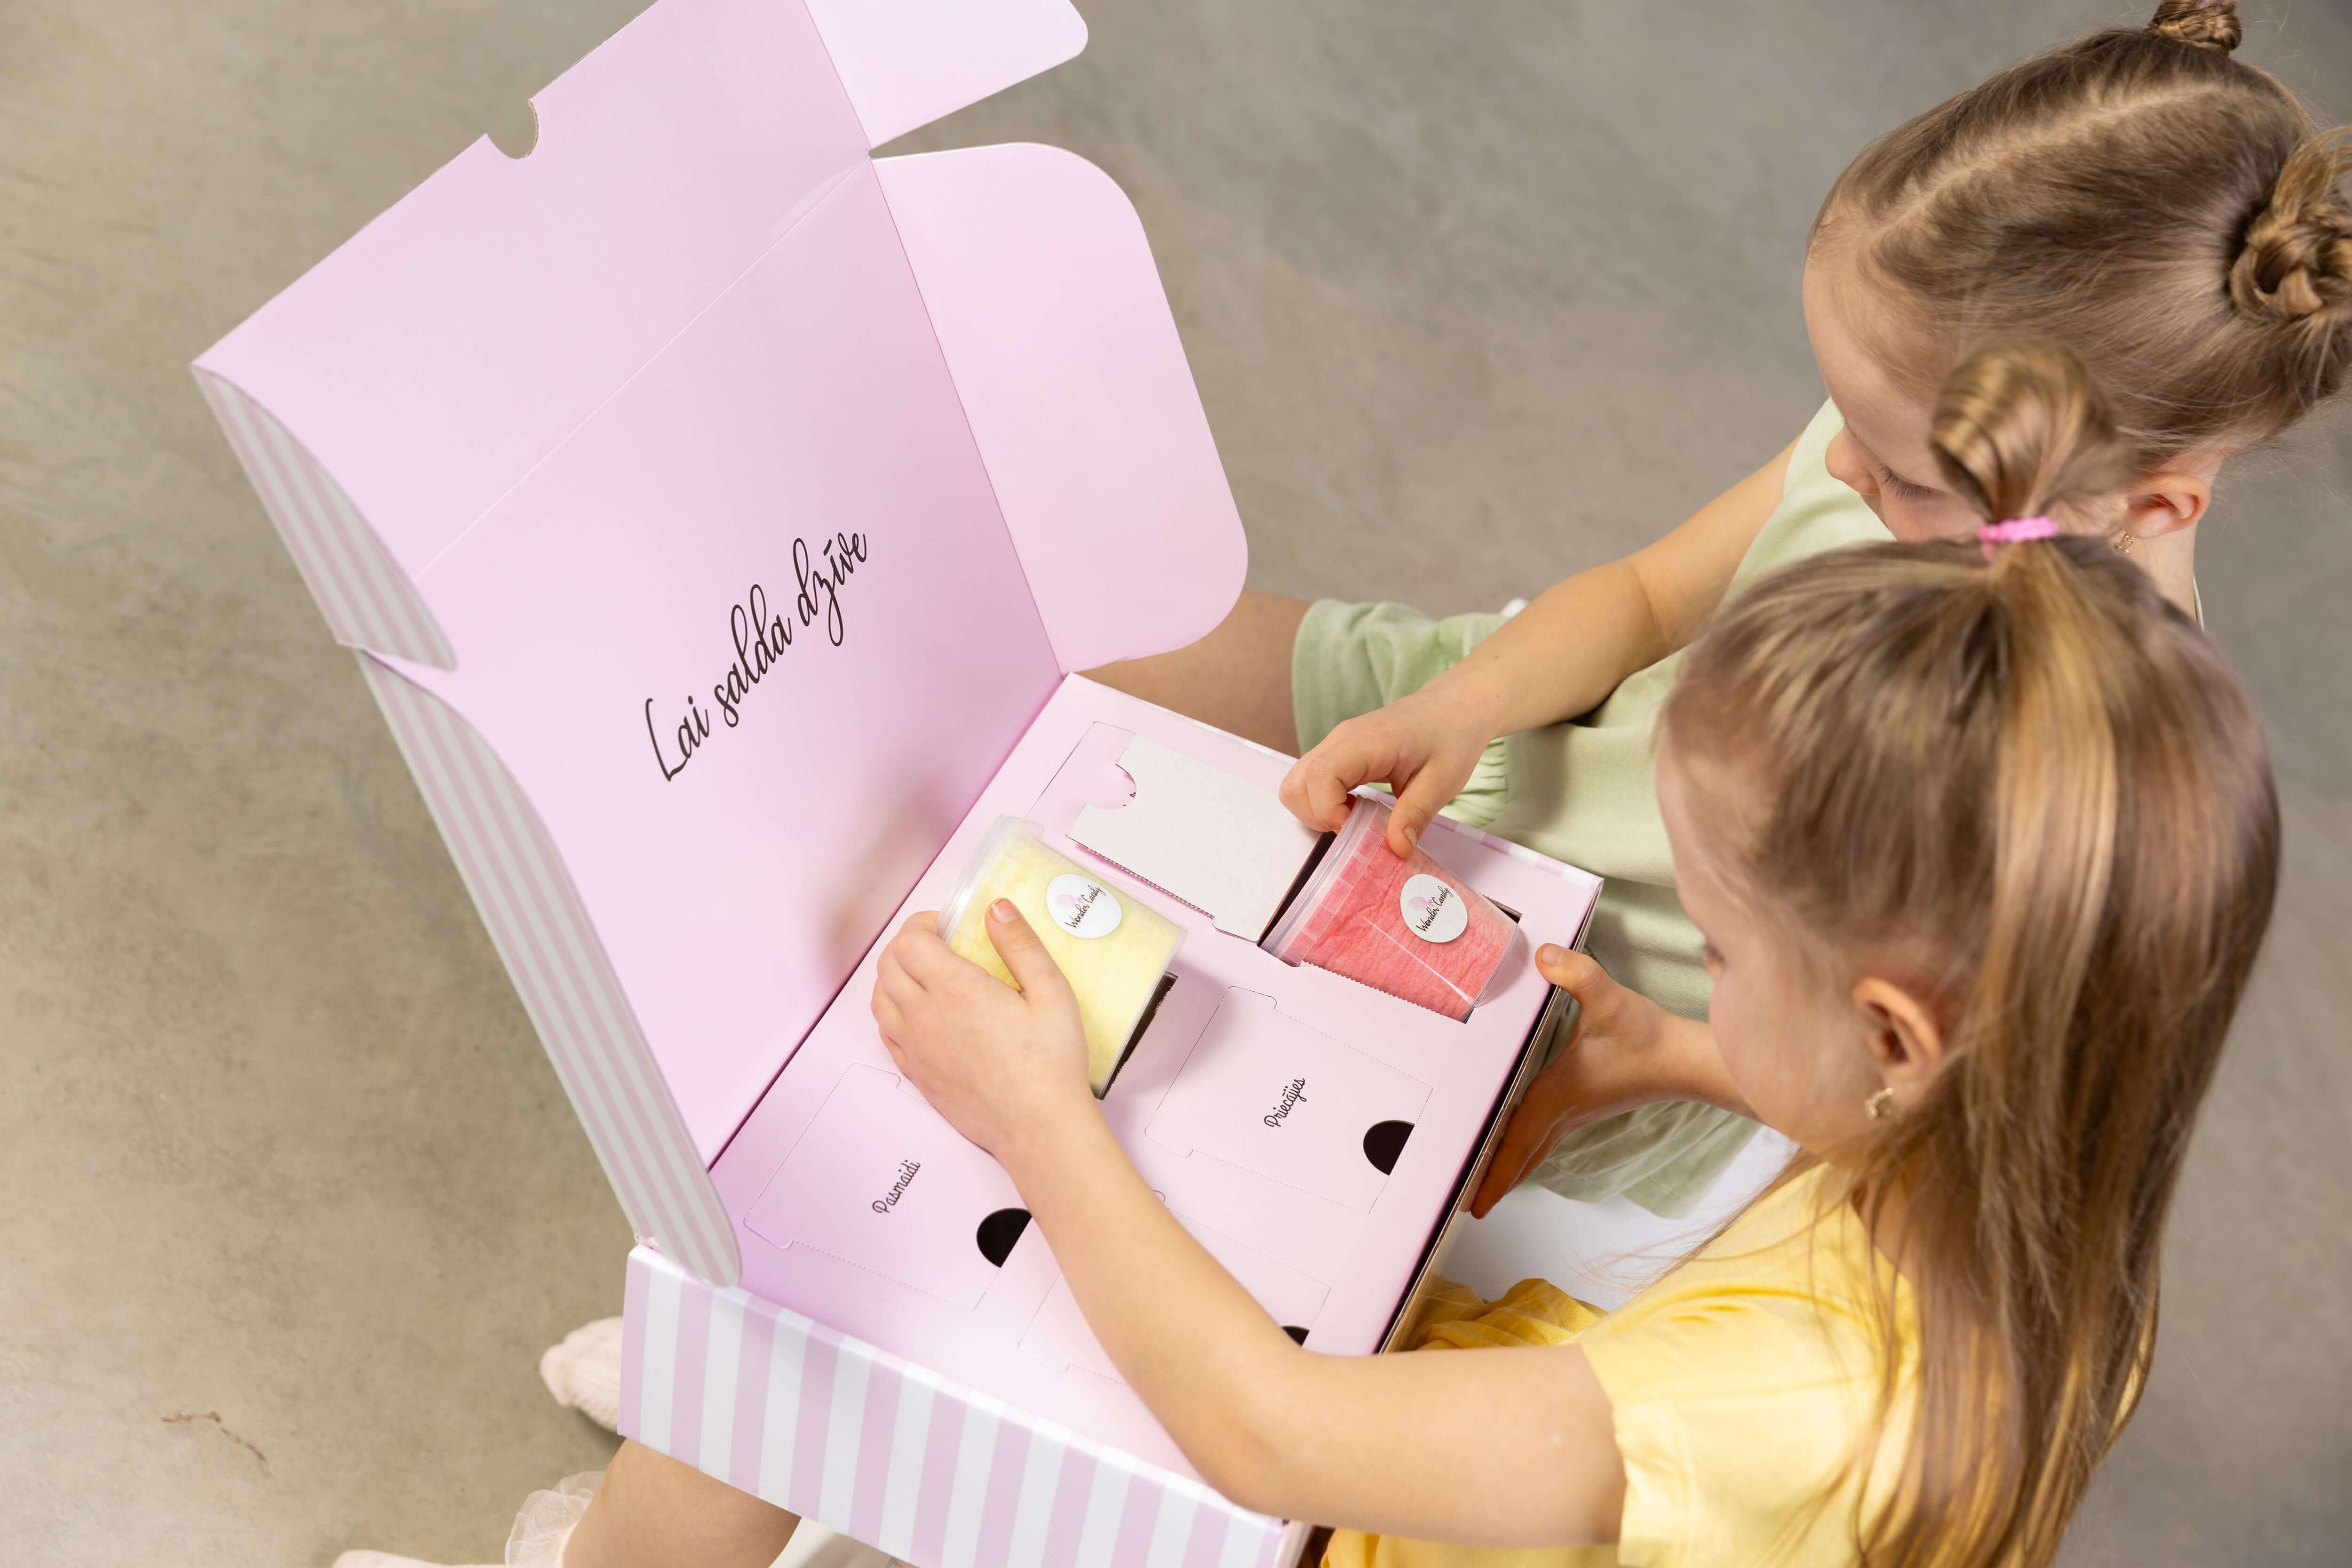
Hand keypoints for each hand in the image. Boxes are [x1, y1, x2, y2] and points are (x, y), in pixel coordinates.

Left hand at [871, 902, 1096, 1165]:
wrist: (1038, 1127)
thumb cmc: (1050, 1065)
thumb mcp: (1051, 992)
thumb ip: (1020, 944)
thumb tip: (996, 909)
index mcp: (956, 991)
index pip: (909, 941)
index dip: (923, 924)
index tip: (946, 925)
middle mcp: (925, 1018)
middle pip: (888, 965)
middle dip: (908, 945)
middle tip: (938, 945)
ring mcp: (916, 1049)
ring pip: (880, 1000)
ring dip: (895, 978)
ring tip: (927, 977)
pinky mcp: (917, 1075)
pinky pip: (887, 1034)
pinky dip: (895, 1014)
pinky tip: (923, 1015)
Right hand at [1280, 687, 1492, 856]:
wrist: (1452, 708)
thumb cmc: (1450, 739)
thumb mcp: (1442, 782)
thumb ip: (1415, 815)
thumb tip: (1396, 850)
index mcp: (1366, 742)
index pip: (1321, 776)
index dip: (1329, 812)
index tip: (1356, 830)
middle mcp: (1341, 739)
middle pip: (1296, 783)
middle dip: (1316, 817)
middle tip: (1353, 829)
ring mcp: (1335, 743)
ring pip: (1296, 782)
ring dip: (1315, 811)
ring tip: (1352, 820)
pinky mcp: (1337, 751)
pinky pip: (1310, 779)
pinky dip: (1321, 802)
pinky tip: (1353, 808)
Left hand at [1467, 946, 1692, 1216]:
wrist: (1686, 1058)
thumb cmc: (1648, 1036)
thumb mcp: (1610, 999)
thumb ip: (1577, 974)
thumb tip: (1546, 956)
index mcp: (1558, 1094)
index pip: (1517, 1139)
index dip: (1494, 1171)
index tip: (1475, 1202)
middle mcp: (1564, 1111)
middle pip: (1521, 1155)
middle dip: (1494, 1181)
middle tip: (1469, 1207)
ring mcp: (1577, 1113)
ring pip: (1535, 1149)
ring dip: (1510, 1167)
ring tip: (1485, 1186)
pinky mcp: (1586, 1106)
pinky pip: (1547, 1137)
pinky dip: (1528, 1149)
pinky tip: (1521, 1147)